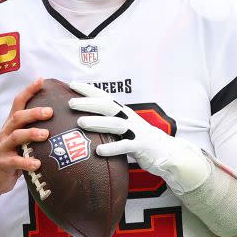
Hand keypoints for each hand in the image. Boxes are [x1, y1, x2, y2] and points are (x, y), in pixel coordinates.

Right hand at [0, 78, 51, 196]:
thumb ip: (33, 131)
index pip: (18, 103)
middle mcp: (6, 133)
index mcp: (11, 126)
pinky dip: (26, 162)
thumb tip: (59, 122)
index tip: (41, 81)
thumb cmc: (11, 157)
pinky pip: (15, 162)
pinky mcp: (3, 163)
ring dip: (31, 134)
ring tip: (45, 134)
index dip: (28, 91)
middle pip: (18, 117)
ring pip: (15, 136)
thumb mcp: (20, 142)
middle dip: (34, 113)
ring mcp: (3, 148)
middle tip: (50, 111)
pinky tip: (37, 163)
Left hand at [67, 82, 208, 193]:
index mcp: (123, 112)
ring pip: (115, 124)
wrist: (167, 152)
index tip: (72, 84)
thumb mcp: (123, 128)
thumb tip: (82, 121)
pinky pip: (125, 146)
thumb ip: (107, 124)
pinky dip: (112, 148)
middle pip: (107, 107)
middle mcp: (128, 118)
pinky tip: (98, 151)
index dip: (89, 90)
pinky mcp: (141, 146)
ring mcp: (135, 131)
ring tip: (80, 123)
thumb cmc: (139, 140)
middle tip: (70, 103)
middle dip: (89, 103)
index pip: (104, 97)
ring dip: (97, 122)